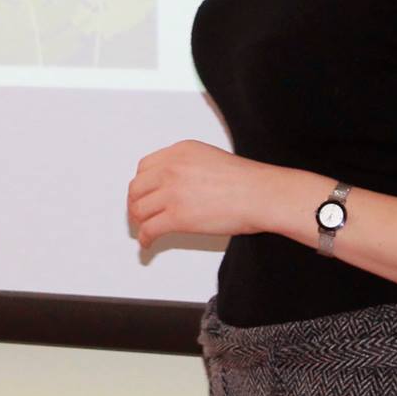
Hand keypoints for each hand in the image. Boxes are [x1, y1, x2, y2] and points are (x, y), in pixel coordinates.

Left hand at [128, 140, 281, 255]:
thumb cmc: (247, 181)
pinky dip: (144, 239)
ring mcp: (172, 192)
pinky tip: (148, 243)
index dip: (141, 184)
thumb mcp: (210, 157)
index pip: (144, 167)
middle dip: (135, 204)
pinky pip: (149, 229)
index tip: (142, 194)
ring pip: (139, 210)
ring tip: (144, 230)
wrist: (261, 195)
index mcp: (179, 151)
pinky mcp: (176, 216)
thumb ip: (187, 166)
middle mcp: (171, 168)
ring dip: (139, 223)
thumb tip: (174, 184)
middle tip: (138, 214)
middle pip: (136, 188)